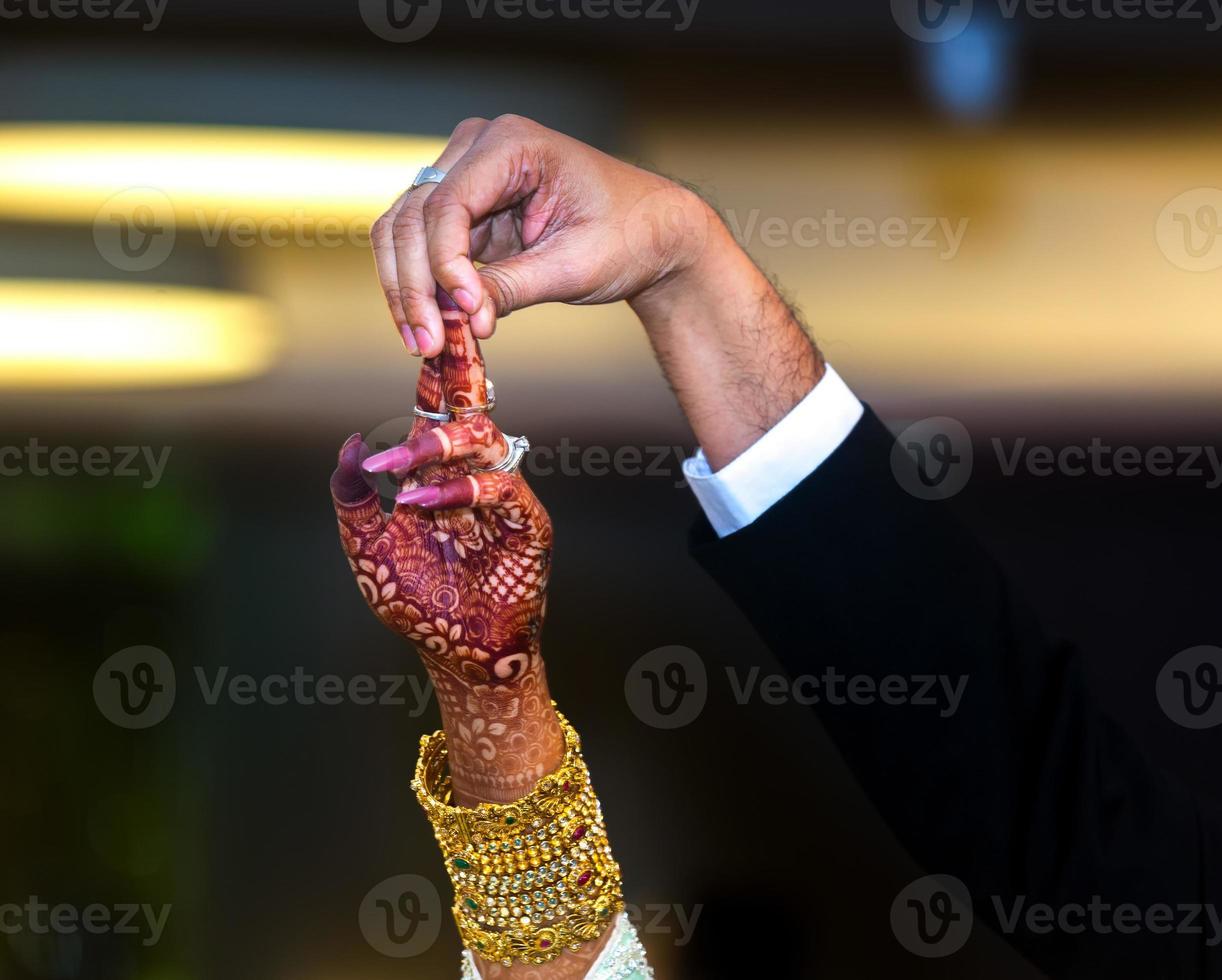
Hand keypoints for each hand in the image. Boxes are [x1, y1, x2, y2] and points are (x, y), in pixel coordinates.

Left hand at [330, 289, 562, 803]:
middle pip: (470, 405)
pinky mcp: (526, 526)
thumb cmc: (419, 607)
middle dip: (460, 364)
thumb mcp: (368, 549)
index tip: (433, 315)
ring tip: (402, 467)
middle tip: (448, 326)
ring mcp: (501, 498)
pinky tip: (423, 503)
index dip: (435, 365)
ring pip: (485, 440)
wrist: (461, 659)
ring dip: (440, 443)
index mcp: (437, 473)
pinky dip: (460, 491)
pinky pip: (500, 490)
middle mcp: (472, 475)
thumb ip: (354, 498)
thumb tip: (352, 442)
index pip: (436, 408)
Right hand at [371, 114, 712, 356]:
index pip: (449, 202)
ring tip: (423, 343)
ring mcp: (465, 178)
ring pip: (404, 233)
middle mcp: (477, 150)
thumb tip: (465, 319)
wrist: (651, 232)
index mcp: (511, 143)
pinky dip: (422, 290)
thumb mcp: (575, 265)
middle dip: (415, 285)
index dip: (446, 263)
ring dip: (407, 291)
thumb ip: (514, 287)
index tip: (466, 312)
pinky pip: (422, 249)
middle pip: (413, 216)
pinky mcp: (463, 212)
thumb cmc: (628, 233)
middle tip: (427, 341)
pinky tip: (430, 330)